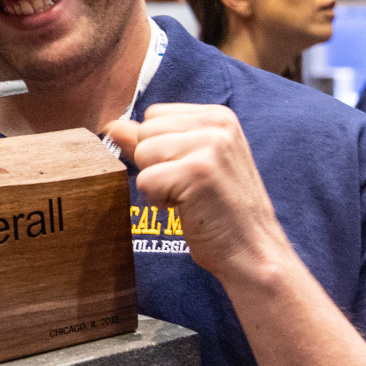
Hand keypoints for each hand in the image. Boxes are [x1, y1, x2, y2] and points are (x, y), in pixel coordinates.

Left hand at [105, 103, 289, 281]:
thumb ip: (154, 142)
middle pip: (145, 133)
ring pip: (143, 154)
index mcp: (218, 116)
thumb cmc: (220, 211)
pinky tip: (186, 208)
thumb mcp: (191, 165)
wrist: (253, 250)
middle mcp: (216, 124)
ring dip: (156, 183)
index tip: (187, 172)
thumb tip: (113, 127)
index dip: (159, 149)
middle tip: (188, 188)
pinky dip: (157, 201)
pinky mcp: (197, 172)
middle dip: (155, 165)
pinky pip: (145, 180)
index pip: (154, 115)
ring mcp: (209, 146)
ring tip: (188, 197)